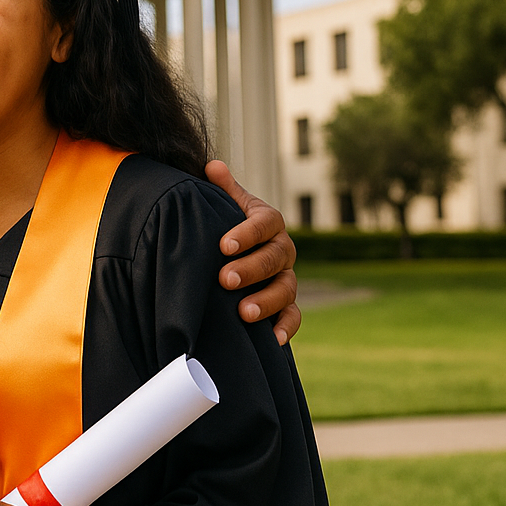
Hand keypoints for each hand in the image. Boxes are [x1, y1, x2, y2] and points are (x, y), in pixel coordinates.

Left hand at [205, 160, 300, 344]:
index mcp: (268, 222)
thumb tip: (212, 166)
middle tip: (224, 279)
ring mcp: (287, 278)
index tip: (223, 245)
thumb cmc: (225, 226)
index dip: (246, 233)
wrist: (235, 253)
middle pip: (275, 258)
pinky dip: (285, 328)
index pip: (264, 223)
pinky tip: (271, 339)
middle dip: (251, 269)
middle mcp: (283, 249)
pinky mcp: (287, 304)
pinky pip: (294, 316)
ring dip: (267, 300)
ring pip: (286, 288)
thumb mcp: (223, 206)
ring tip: (244, 312)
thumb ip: (221, 189)